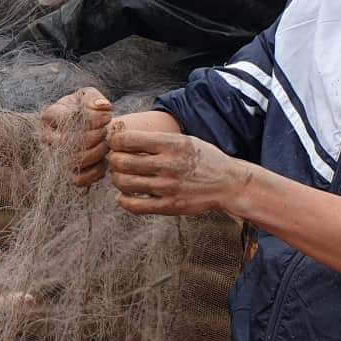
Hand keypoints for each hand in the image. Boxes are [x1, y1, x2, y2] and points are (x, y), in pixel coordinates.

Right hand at [39, 89, 112, 187]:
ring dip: (97, 152)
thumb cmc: (86, 109)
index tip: (108, 116)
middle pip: (69, 142)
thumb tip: (102, 107)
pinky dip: (96, 171)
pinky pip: (79, 180)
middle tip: (106, 131)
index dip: (91, 119)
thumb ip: (94, 98)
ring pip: (74, 161)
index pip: (66, 119)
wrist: (88, 127)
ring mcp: (55, 157)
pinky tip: (104, 160)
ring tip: (106, 143)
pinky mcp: (66, 174)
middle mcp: (47, 138)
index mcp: (50, 116)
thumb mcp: (87, 96)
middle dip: (95, 136)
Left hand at [107, 127, 253, 216]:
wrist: (228, 184)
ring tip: (122, 176)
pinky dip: (123, 200)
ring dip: (117, 179)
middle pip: (121, 161)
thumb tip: (123, 134)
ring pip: (124, 183)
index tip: (115, 144)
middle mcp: (168, 165)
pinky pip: (135, 206)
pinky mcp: (169, 206)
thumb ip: (156, 139)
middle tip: (116, 160)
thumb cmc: (203, 158)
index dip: (115, 141)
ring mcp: (167, 187)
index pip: (128, 139)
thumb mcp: (183, 140)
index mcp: (171, 144)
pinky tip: (125, 195)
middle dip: (113, 160)